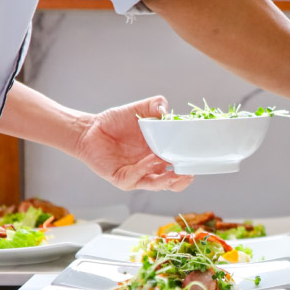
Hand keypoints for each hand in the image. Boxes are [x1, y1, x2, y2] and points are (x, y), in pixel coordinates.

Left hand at [73, 97, 192, 191]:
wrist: (90, 130)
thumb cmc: (115, 122)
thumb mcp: (138, 109)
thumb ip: (154, 105)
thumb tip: (165, 110)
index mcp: (160, 155)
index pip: (180, 165)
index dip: (190, 164)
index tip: (199, 158)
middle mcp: (151, 168)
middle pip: (173, 183)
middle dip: (183, 180)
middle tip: (189, 171)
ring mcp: (137, 176)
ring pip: (157, 185)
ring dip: (168, 180)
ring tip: (175, 170)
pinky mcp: (122, 179)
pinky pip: (136, 178)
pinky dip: (145, 169)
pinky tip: (151, 159)